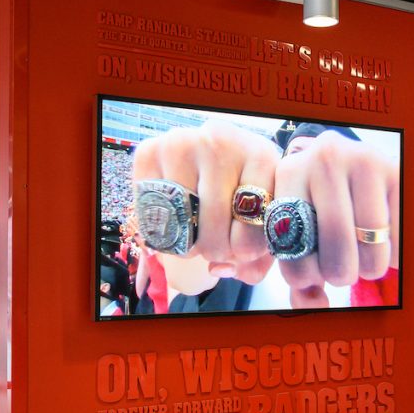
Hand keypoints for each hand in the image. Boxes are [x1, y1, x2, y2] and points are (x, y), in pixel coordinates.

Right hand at [132, 120, 279, 290]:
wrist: (215, 151)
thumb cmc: (245, 190)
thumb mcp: (263, 218)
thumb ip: (257, 258)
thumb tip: (219, 269)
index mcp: (263, 157)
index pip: (254, 230)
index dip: (247, 252)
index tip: (244, 248)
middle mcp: (223, 142)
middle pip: (215, 233)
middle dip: (216, 250)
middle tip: (217, 242)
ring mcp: (183, 144)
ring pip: (182, 226)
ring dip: (189, 244)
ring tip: (198, 233)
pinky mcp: (150, 151)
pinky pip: (151, 215)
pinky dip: (162, 229)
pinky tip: (176, 219)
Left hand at [273, 130, 399, 305]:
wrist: (354, 159)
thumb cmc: (321, 204)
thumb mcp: (300, 227)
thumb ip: (299, 274)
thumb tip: (316, 303)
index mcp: (289, 173)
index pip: (289, 251)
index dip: (302, 275)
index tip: (311, 270)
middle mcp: (323, 161)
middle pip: (334, 257)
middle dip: (339, 275)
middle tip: (341, 266)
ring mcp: (363, 163)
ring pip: (370, 255)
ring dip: (369, 268)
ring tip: (363, 253)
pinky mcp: (396, 174)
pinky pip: (398, 243)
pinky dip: (394, 257)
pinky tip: (385, 243)